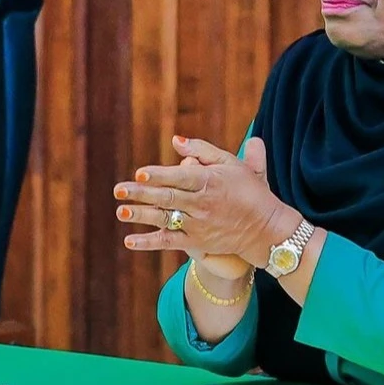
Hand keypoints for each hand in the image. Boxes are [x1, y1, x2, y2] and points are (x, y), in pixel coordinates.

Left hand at [116, 135, 299, 271]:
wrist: (265, 228)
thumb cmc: (247, 189)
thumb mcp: (231, 164)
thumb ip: (202, 150)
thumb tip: (175, 141)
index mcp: (211, 182)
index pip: (181, 177)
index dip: (160, 175)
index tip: (140, 173)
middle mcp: (203, 204)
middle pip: (168, 198)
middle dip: (142, 194)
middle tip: (118, 190)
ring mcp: (198, 225)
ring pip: (165, 220)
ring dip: (141, 216)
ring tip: (120, 211)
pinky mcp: (196, 243)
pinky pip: (169, 243)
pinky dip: (149, 243)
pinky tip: (129, 241)